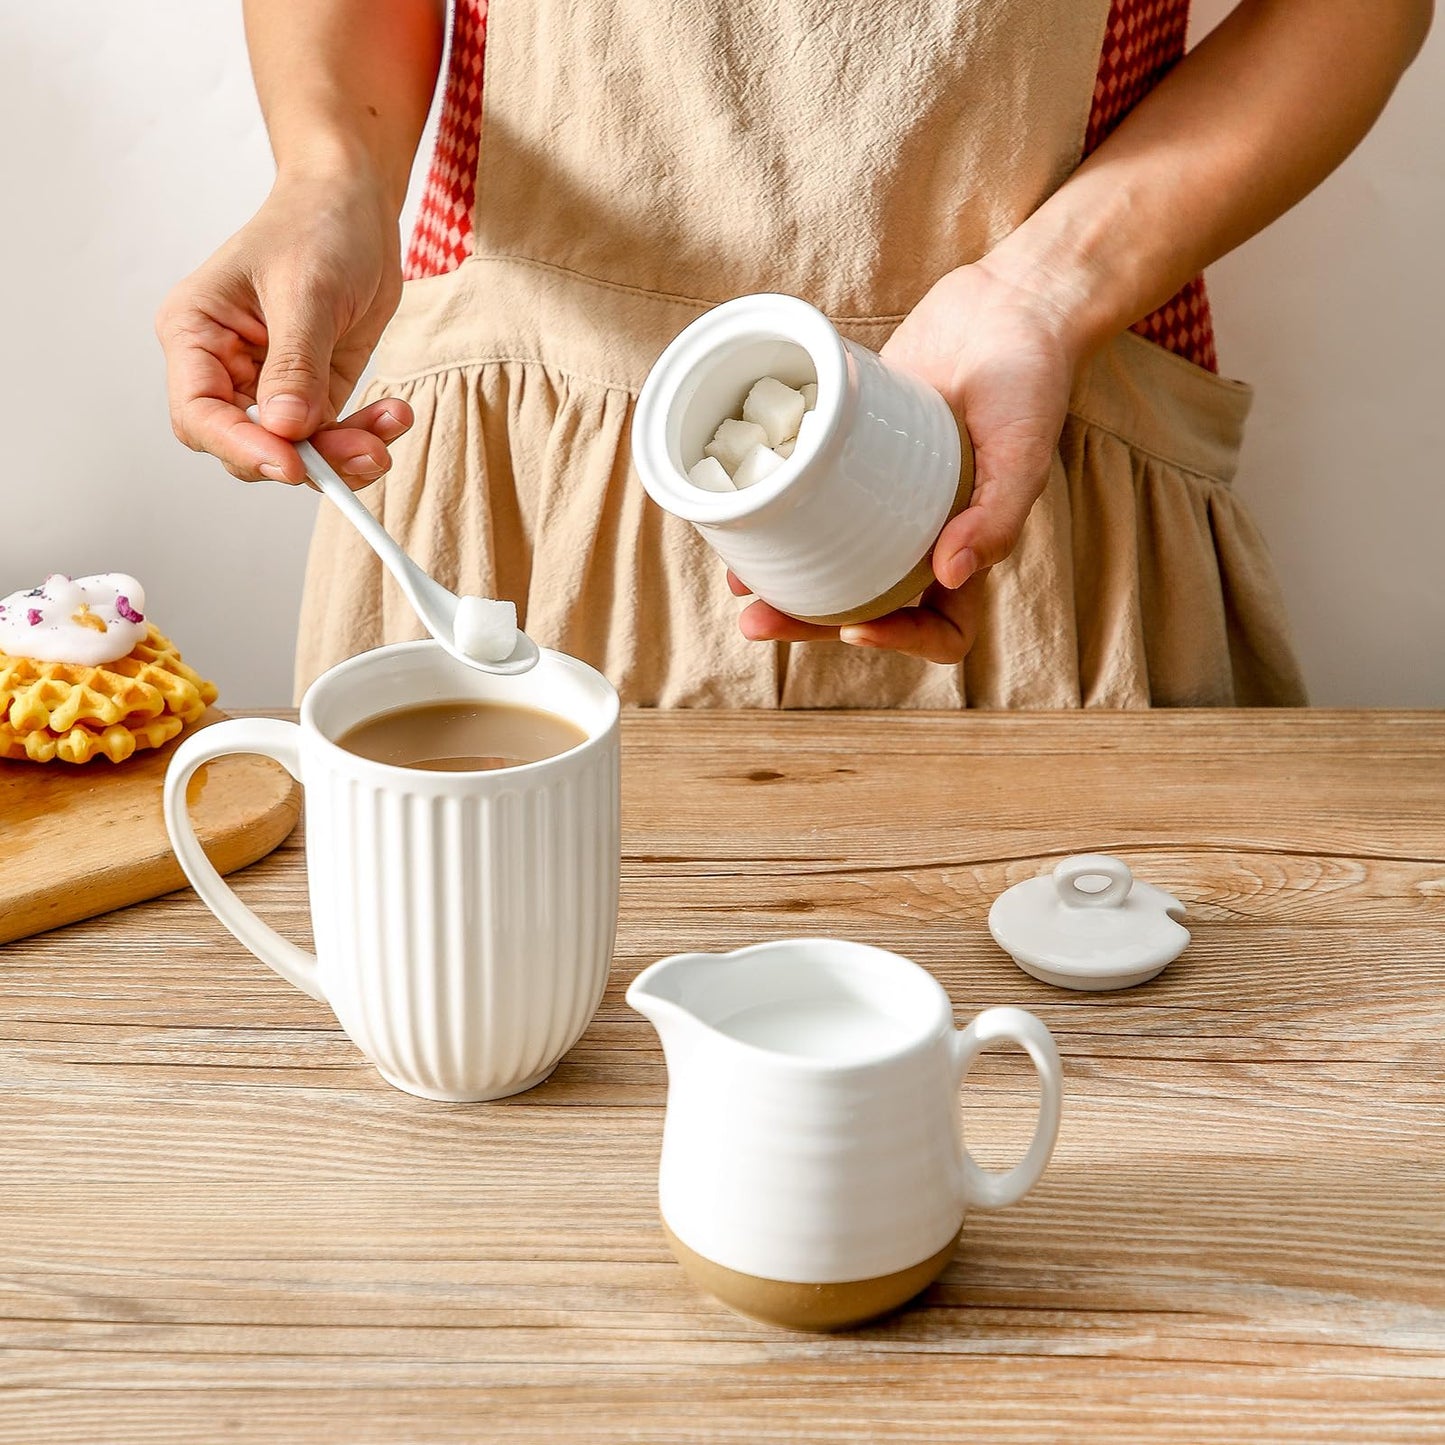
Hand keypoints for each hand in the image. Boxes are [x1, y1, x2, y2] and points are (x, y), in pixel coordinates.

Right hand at [156, 167, 411, 487]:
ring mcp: (269, 384)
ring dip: (343, 453)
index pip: (198, 414)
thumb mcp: (307, 291)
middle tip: (362, 451)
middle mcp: (224, 366)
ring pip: (294, 449)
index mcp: (195, 332)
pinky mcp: (313, 391)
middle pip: (247, 444)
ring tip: (388, 431)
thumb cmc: (316, 226)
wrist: (356, 204)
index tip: (291, 465)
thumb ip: (295, 363)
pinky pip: (331, 435)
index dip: (241, 447)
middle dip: (304, 457)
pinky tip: (394, 415)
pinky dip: (364, 436)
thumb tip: (285, 428)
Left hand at [734, 260, 1083, 662]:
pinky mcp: (849, 455)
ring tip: (738, 587)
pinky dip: (776, 516)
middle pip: (864, 606)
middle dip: (808, 624)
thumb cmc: (1031, 382)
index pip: (942, 626)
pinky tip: (739, 520)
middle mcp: (920, 534)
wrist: (1007, 305)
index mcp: (967, 548)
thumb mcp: (1024, 452)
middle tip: (756, 623)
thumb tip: (949, 576)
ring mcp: (881, 497)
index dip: (901, 641)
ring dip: (783, 582)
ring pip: (829, 561)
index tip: (855, 630)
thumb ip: (997, 518)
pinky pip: (810, 499)